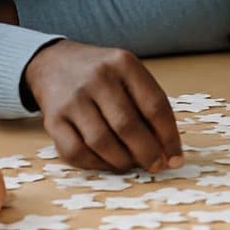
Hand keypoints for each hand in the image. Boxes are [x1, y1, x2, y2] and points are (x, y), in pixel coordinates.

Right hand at [22, 40, 180, 173]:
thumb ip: (148, 105)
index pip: (154, 105)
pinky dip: (96, 164)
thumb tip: (167, 151)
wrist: (54, 63)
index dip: (169, 137)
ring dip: (122, 161)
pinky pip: (76, 152)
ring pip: (101, 142)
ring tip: (131, 163)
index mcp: (123, 63)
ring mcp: (73, 99)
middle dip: (147, 153)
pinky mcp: (53, 119)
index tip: (176, 158)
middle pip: (128, 126)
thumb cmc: (102, 74)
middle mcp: (97, 78)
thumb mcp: (128, 73)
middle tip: (156, 166)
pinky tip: (107, 162)